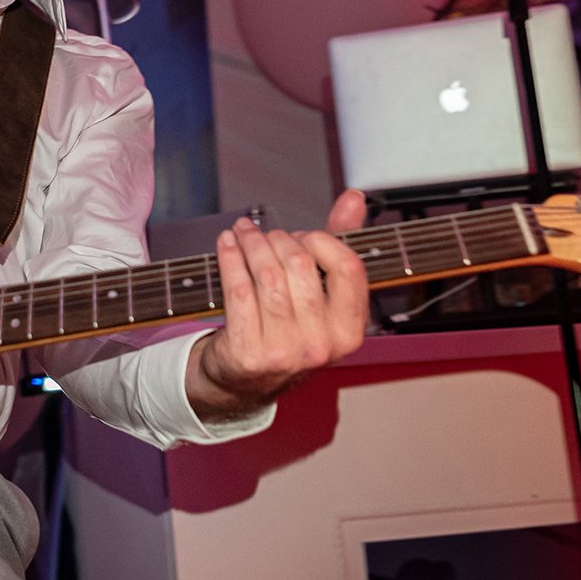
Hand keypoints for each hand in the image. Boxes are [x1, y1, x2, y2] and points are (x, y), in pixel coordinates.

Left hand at [187, 189, 369, 420]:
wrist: (245, 381)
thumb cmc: (287, 329)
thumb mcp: (320, 295)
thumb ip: (338, 245)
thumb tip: (354, 198)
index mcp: (349, 331)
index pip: (347, 267)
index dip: (322, 240)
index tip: (302, 235)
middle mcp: (321, 345)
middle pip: (300, 265)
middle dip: (278, 239)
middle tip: (265, 236)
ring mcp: (285, 351)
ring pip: (267, 275)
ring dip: (251, 243)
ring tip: (242, 232)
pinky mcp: (248, 352)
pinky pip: (239, 290)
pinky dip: (230, 259)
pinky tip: (226, 244)